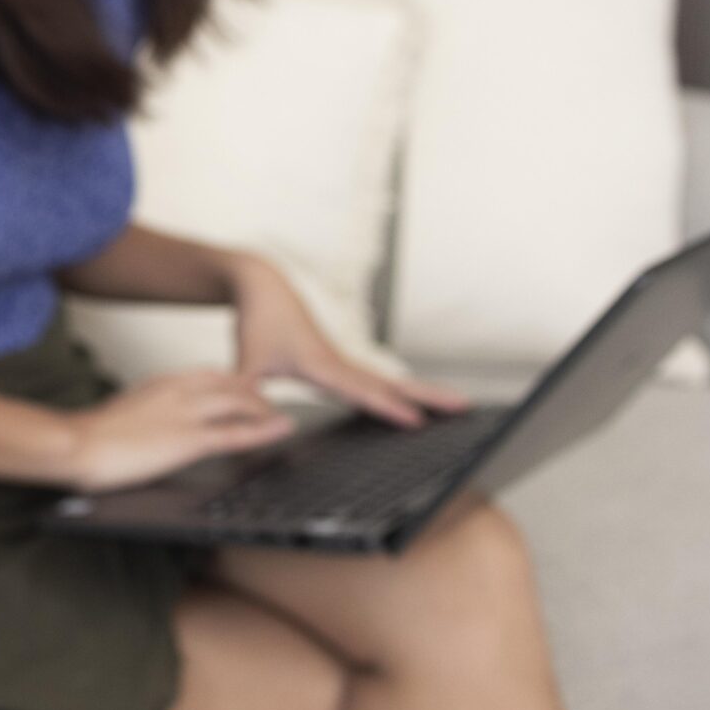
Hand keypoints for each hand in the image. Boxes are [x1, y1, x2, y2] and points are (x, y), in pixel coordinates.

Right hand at [63, 370, 297, 492]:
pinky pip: (236, 433)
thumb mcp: (121, 415)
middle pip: (230, 383)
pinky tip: (281, 430)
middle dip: (255, 393)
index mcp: (159, 385)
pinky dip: (264, 430)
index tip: (246, 390)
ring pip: (240, 402)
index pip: (207, 376)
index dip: (232, 383)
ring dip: (265, 409)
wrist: (75, 443)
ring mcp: (185, 414)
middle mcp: (177, 391)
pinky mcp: (188, 440)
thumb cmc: (88, 437)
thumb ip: (142, 415)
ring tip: (282, 417)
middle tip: (272, 404)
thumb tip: (148, 426)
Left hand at [227, 254, 468, 428]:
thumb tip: (250, 423)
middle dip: (427, 396)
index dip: (387, 407)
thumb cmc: (256, 322)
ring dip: (424, 392)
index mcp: (320, 364)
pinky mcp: (342, 362)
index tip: (416, 421)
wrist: (265, 286)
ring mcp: (345, 362)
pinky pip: (378, 380)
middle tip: (464, 406)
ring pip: (390, 381)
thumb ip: (244, 394)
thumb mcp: (245, 361)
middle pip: (391, 383)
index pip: (360, 390)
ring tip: (459, 405)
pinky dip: (402, 391)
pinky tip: (417, 403)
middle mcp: (340, 362)